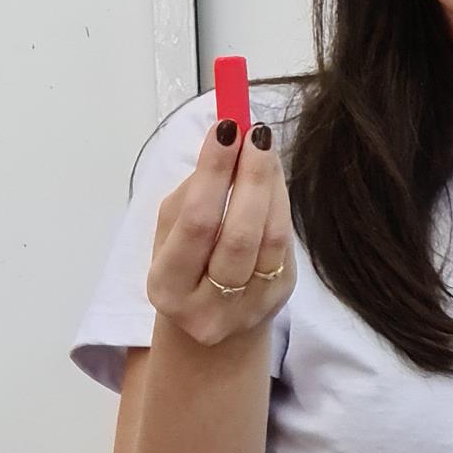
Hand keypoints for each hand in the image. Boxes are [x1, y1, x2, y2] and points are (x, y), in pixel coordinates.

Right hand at [146, 112, 293, 350]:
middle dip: (250, 176)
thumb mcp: (170, 233)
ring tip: (264, 147)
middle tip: (255, 132)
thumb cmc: (185, 264)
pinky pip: (284, 245)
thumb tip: (227, 137)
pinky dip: (281, 204)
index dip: (214, 172)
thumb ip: (193, 191)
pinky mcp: (279, 301)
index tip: (226, 128)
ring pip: (270, 239)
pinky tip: (273, 178)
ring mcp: (249, 309)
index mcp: (167, 287)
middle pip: (239, 235)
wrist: (210, 323)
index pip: (196, 223)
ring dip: (271, 185)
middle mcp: (208, 307)